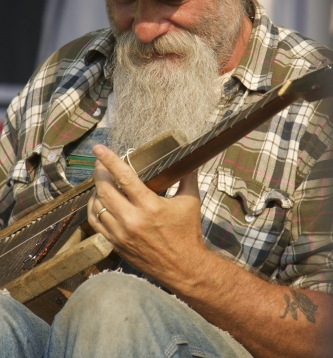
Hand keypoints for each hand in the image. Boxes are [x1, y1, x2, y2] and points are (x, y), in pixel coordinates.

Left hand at [87, 144, 205, 287]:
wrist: (184, 268)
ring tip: (100, 180)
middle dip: (99, 172)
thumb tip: (187, 159)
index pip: (124, 177)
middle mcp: (132, 220)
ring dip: (96, 190)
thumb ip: (187, 178)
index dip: (109, 160)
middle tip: (99, 162)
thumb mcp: (191, 202)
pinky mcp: (116, 244)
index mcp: (150, 206)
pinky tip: (98, 200)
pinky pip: (96, 223)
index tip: (99, 148)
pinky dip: (94, 208)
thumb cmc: (188, 233)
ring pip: (97, 206)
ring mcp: (121, 234)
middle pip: (104, 190)